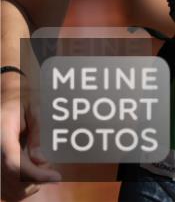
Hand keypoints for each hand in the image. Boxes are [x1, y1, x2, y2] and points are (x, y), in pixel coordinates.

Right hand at [1, 77, 60, 199]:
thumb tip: (40, 159)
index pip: (14, 163)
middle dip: (35, 179)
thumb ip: (36, 134)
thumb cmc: (20, 101)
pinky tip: (32, 173)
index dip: (36, 174)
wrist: (6, 99)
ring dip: (29, 184)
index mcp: (2, 136)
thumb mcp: (33, 110)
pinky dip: (21, 186)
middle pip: (12, 179)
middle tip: (50, 168)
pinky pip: (7, 187)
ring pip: (9, 187)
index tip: (56, 176)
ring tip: (41, 167)